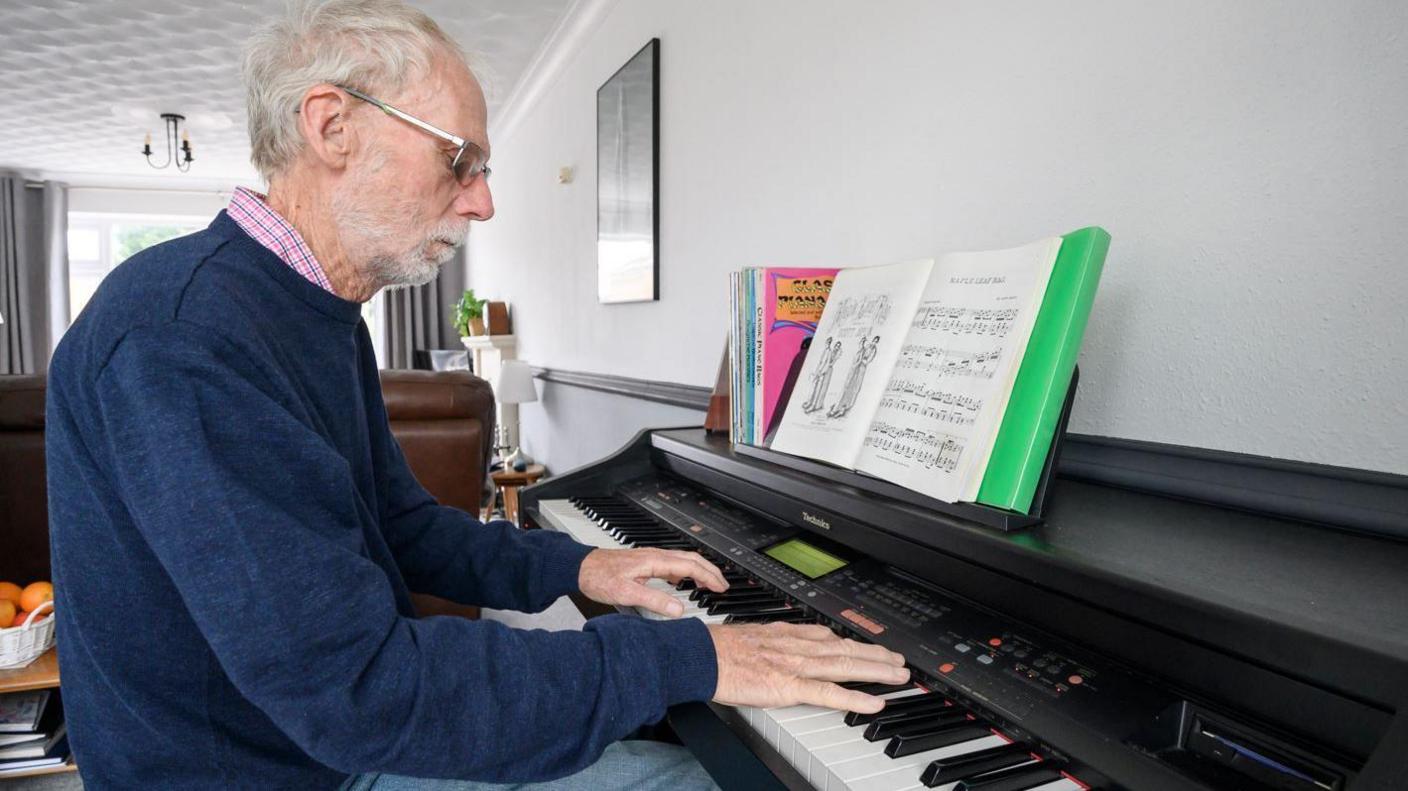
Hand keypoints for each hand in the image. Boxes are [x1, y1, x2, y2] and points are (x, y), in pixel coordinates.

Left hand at [577, 547, 728, 617]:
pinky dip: (685, 571)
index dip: (709, 576)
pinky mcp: (644, 562)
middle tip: (723, 585)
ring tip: (709, 583)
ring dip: (699, 569)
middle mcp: (654, 556)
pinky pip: (671, 563)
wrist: (580, 567)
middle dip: (710, 570)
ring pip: (682, 559)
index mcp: (654, 561)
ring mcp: (650, 558)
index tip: (721, 587)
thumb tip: (678, 609)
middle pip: (691, 558)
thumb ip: (654, 601)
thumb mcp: (627, 593)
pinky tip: (681, 581)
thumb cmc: (599, 577)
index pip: (690, 565)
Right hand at [709, 622, 909, 713]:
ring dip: (877, 670)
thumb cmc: (720, 649)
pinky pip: (828, 693)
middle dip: (877, 655)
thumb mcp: (756, 634)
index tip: (873, 647)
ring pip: (846, 666)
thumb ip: (779, 638)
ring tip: (899, 676)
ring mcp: (796, 666)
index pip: (831, 637)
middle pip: (847, 649)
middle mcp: (798, 646)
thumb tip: (794, 639)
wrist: (702, 656)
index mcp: (789, 634)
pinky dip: (854, 697)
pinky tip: (873, 702)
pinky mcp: (789, 687)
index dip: (856, 643)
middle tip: (900, 661)